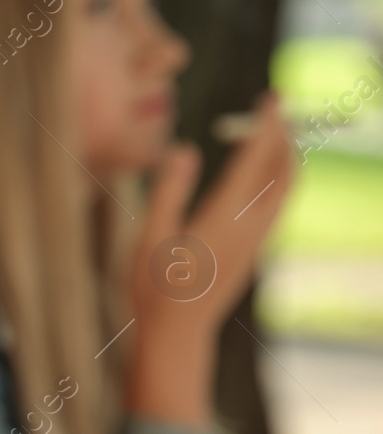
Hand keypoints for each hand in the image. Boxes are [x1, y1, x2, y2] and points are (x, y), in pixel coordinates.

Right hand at [126, 91, 293, 424]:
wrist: (177, 333)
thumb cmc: (152, 286)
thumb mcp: (148, 234)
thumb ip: (168, 189)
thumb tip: (184, 149)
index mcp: (221, 220)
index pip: (254, 163)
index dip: (265, 128)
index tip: (271, 100)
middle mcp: (248, 230)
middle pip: (280, 174)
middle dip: (282, 136)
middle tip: (273, 108)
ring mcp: (256, 243)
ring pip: (285, 191)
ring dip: (283, 157)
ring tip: (273, 132)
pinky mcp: (254, 252)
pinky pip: (277, 207)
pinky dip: (277, 179)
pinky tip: (263, 173)